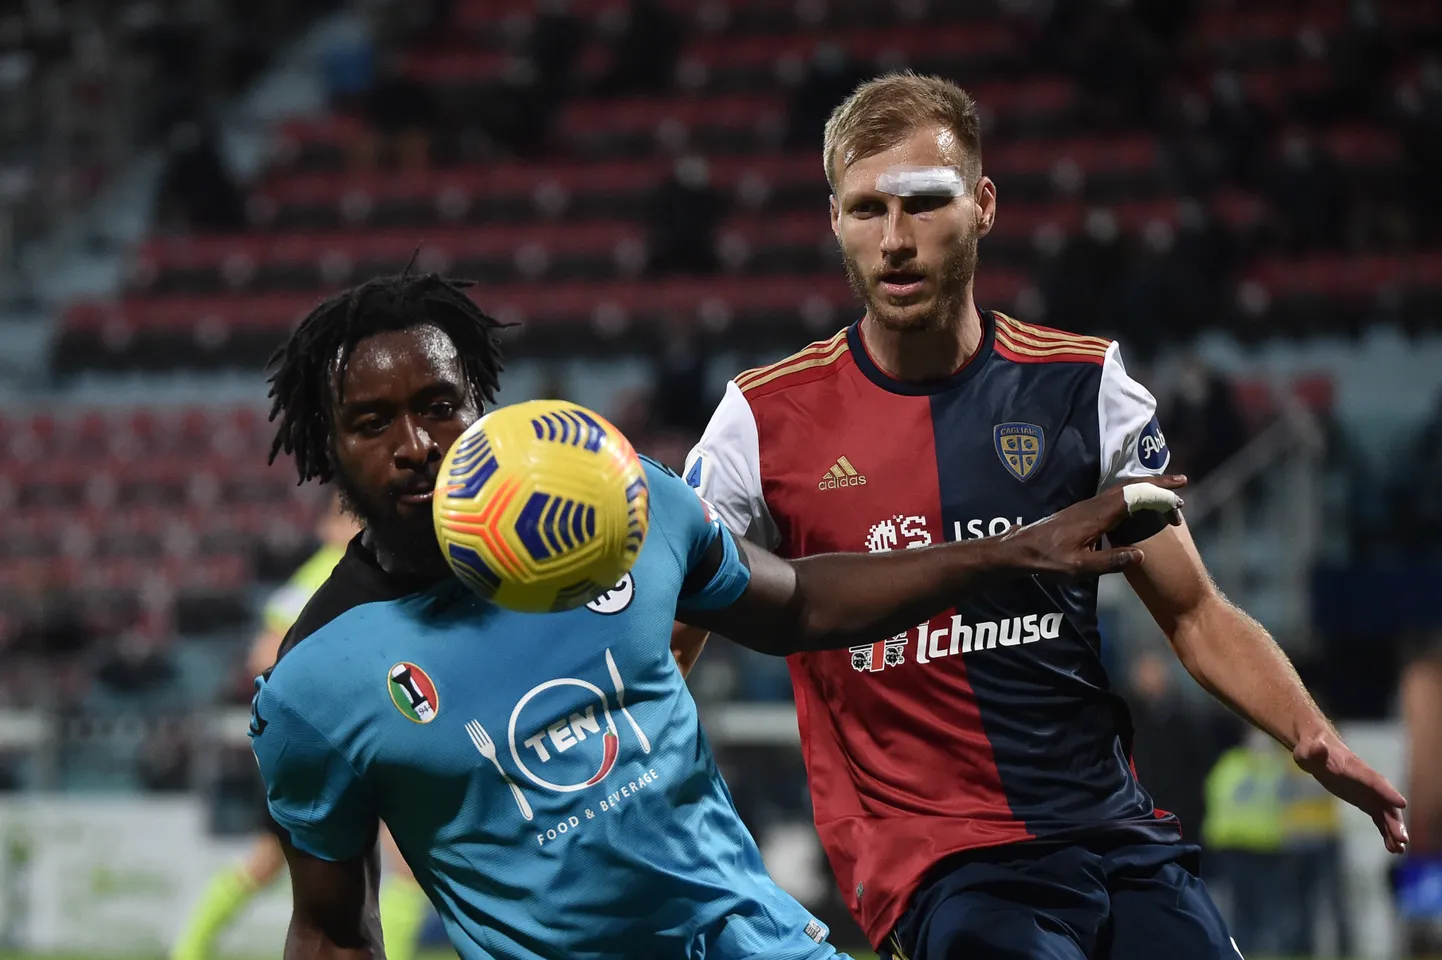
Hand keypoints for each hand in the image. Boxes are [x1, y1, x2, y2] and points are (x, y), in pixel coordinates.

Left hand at [996, 476, 1187, 577]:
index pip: (1134, 497)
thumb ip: (1110, 562)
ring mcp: (1088, 506)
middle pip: (1131, 486)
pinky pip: (1115, 496)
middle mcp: (1094, 505)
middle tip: (1183, 483)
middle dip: (1158, 484)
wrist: (1020, 550)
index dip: (1159, 496)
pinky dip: (1133, 494)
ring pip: (1123, 489)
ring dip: (1146, 488)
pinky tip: (1138, 504)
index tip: (1179, 500)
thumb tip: (1141, 554)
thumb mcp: (1079, 567)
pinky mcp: (1083, 511)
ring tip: (1167, 493)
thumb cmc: (1047, 560)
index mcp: (1097, 515)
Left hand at [1294, 729, 1408, 853]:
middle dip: (1394, 819)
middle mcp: (1367, 781)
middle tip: (1403, 839)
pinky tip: (1392, 847)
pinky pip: (1379, 818)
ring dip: (1393, 830)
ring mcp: (1368, 792)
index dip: (1386, 791)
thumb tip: (1318, 747)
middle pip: (1384, 801)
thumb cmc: (1310, 750)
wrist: (1317, 749)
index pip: (1373, 780)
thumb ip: (1312, 751)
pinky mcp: (1365, 801)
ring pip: (1386, 812)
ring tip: (1399, 850)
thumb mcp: (1306, 751)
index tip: (1402, 803)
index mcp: (1354, 768)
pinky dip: (1386, 831)